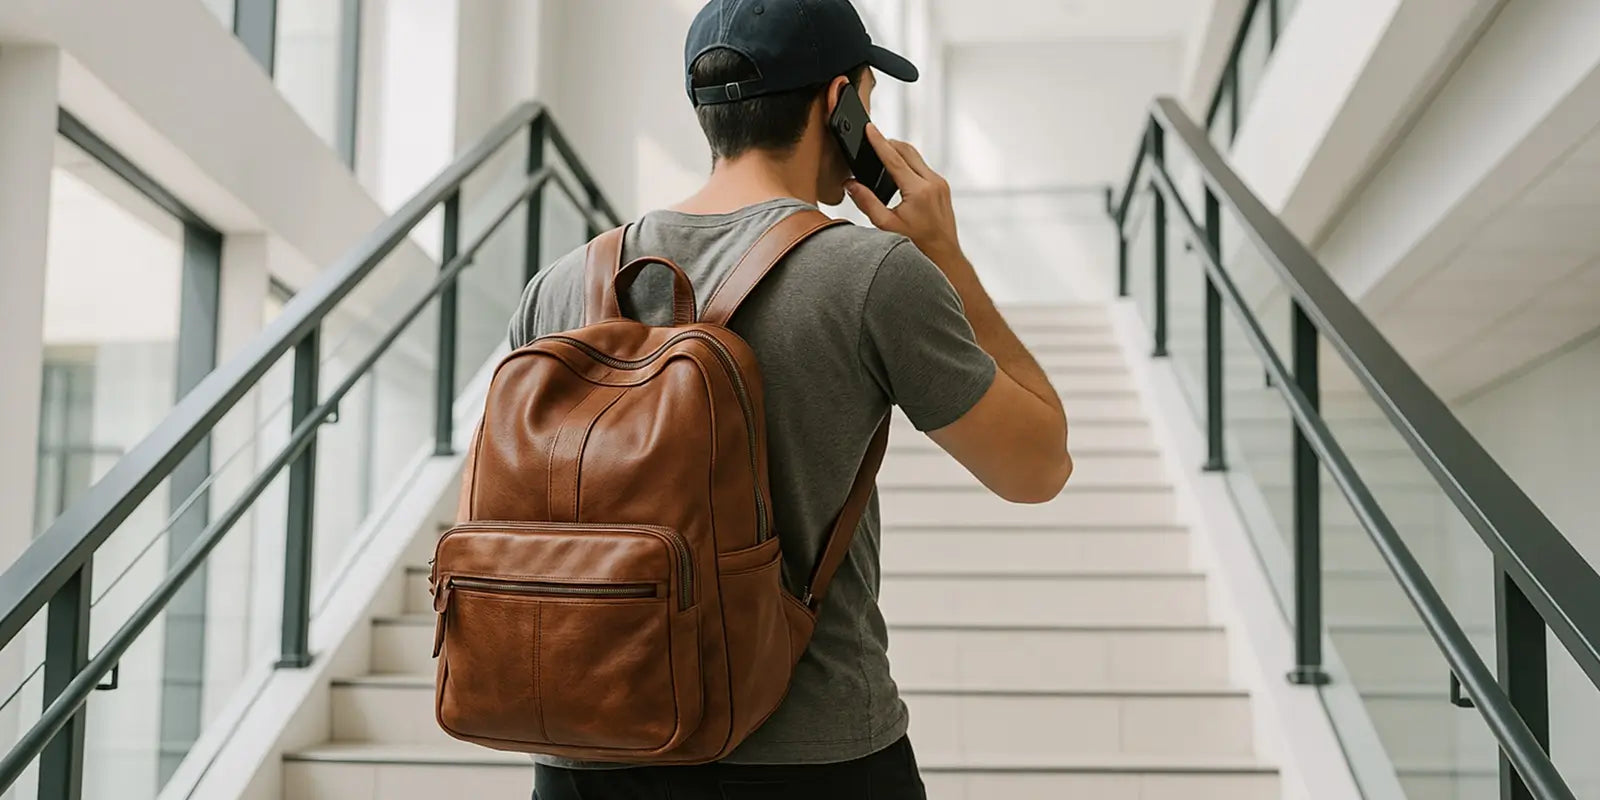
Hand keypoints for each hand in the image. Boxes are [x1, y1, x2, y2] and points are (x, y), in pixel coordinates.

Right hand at [845, 124, 961, 261]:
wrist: (944, 255)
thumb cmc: (917, 245)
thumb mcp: (886, 226)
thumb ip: (867, 202)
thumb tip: (851, 185)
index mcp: (919, 191)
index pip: (894, 159)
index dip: (879, 142)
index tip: (870, 128)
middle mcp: (933, 183)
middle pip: (907, 151)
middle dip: (889, 143)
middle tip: (872, 140)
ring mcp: (940, 183)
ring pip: (916, 157)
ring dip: (899, 153)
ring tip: (881, 154)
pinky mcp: (942, 187)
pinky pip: (922, 167)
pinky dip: (908, 164)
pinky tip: (897, 171)